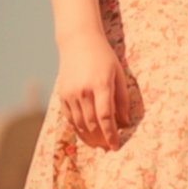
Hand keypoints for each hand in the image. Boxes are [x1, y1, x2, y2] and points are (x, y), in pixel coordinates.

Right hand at [56, 27, 131, 149]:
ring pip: (79, 124)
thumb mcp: (118, 74)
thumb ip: (122, 99)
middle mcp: (83, 91)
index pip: (106, 118)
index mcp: (100, 85)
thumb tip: (125, 123)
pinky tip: (86, 134)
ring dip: (89, 137)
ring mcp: (70, 93)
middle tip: (108, 148)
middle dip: (101, 139)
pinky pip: (70, 117)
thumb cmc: (103, 57)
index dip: (111, 135)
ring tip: (98, 144)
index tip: (116, 146)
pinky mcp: (62, 94)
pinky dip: (78, 128)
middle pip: (92, 124)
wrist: (78, 41)